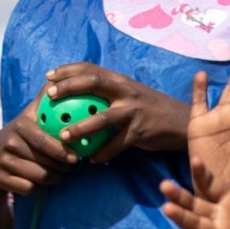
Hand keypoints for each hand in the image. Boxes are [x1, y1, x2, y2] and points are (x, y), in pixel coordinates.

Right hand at [0, 86, 77, 194]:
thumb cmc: (24, 135)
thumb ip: (46, 100)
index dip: (62, 151)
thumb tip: (62, 78)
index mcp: (19, 125)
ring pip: (40, 177)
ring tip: (60, 172)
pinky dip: (39, 187)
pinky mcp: (0, 179)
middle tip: (72, 166)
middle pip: (45, 161)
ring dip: (54, 178)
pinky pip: (29, 188)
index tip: (76, 157)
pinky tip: (42, 180)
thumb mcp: (32, 116)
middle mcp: (7, 142)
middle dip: (63, 167)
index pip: (45, 141)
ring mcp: (2, 161)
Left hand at [46, 62, 190, 162]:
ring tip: (64, 137)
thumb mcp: (131, 94)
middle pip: (94, 83)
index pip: (91, 68)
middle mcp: (127, 92)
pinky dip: (102, 153)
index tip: (48, 76)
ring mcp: (134, 112)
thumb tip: (80, 97)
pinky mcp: (140, 132)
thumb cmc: (150, 109)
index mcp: (122, 81)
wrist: (181, 122)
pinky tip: (91, 159)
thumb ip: (110, 93)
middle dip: (69, 87)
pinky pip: (116, 144)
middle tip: (49, 96)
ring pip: (103, 118)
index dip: (68, 70)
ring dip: (81, 128)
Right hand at [161, 156, 229, 228]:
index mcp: (226, 199)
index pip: (211, 185)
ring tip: (167, 209)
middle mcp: (217, 216)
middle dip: (179, 196)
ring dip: (182, 218)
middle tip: (163, 185)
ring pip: (197, 226)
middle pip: (195, 205)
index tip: (195, 160)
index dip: (203, 174)